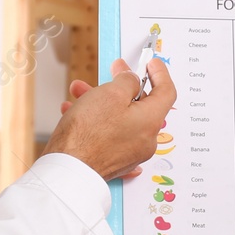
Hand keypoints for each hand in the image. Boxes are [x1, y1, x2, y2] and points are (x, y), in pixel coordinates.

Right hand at [45, 58, 175, 180]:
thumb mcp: (110, 94)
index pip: (167, 92)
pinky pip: (110, 134)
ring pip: (121, 118)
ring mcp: (130, 153)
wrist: (67, 171)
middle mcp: (145, 140)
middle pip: (141, 105)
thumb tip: (132, 81)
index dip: (160, 74)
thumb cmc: (87, 133)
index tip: (152, 63)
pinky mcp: (114, 162)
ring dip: (101, 101)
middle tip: (114, 70)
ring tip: (79, 91)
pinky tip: (77, 113)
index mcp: (151, 122)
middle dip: (122, 86)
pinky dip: (97, 120)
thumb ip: (128, 81)